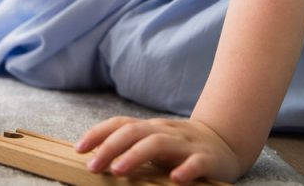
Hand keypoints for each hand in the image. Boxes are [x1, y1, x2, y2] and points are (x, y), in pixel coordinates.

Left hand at [76, 116, 243, 184]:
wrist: (225, 143)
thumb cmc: (180, 148)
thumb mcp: (155, 143)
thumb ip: (131, 148)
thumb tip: (95, 158)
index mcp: (152, 129)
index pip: (121, 124)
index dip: (99, 133)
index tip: (79, 148)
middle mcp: (166, 132)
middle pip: (135, 131)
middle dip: (110, 146)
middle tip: (93, 165)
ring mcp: (186, 145)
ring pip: (159, 143)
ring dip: (136, 155)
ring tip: (119, 170)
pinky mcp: (207, 159)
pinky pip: (196, 163)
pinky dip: (185, 169)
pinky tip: (175, 179)